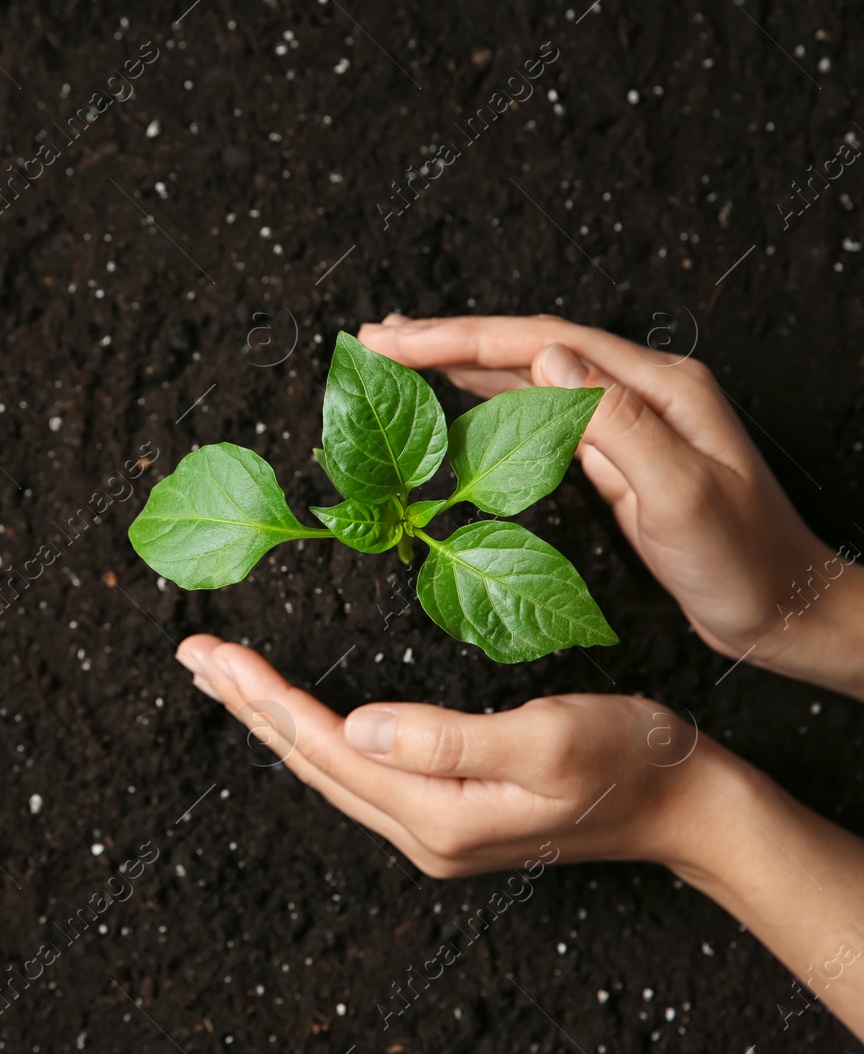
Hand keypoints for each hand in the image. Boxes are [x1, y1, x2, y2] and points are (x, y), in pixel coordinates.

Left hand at [175, 635, 708, 875]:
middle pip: (311, 760)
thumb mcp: (545, 739)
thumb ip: (449, 738)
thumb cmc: (626, 758)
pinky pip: (355, 772)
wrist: (683, 803)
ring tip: (223, 678)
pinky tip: (294, 716)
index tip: (214, 650)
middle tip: (192, 654)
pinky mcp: (445, 812)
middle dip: (247, 704)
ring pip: (327, 767)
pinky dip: (312, 735)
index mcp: (436, 814)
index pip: (326, 746)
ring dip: (271, 719)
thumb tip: (361, 727)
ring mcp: (431, 827)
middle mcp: (421, 829)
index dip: (265, 695)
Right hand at [356, 314, 863, 699]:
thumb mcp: (680, 496)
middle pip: (527, 346)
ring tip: (401, 353)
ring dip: (461, 361)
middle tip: (377, 338)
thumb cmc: (741, 562)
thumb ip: (616, 423)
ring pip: (528, 373)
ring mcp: (628, 418)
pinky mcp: (617, 451)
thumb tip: (547, 359)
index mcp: (657, 387)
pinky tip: (457, 395)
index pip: (539, 343)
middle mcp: (641, 388)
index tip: (396, 339)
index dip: (460, 337)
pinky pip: (537, 410)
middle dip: (448, 338)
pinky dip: (488, 395)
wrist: (784, 608)